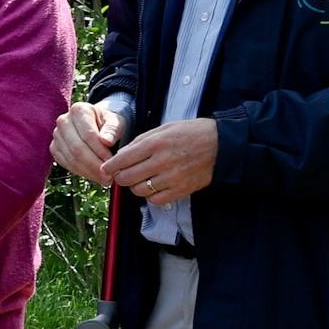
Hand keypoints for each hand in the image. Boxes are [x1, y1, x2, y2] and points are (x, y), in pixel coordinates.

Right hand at [49, 100, 122, 181]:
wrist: (98, 125)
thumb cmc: (109, 123)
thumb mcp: (117, 122)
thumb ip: (113, 129)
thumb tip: (106, 141)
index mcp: (79, 110)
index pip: (88, 135)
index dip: (100, 151)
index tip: (113, 163)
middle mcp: (63, 121)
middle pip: (77, 148)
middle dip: (94, 165)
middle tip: (108, 177)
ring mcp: (56, 135)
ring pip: (70, 158)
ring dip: (88, 171)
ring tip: (104, 179)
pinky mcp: (54, 148)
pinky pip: (65, 163)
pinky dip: (80, 172)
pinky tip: (93, 175)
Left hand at [101, 117, 218, 206]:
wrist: (223, 145)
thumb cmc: (192, 133)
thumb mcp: (165, 128)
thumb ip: (141, 141)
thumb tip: (121, 155)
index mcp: (156, 143)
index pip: (123, 159)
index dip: (109, 166)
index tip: (105, 169)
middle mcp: (162, 161)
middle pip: (127, 177)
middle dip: (120, 177)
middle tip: (121, 175)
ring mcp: (172, 177)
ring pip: (139, 190)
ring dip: (135, 187)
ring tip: (140, 179)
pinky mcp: (182, 189)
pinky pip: (156, 200)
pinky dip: (150, 196)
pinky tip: (153, 187)